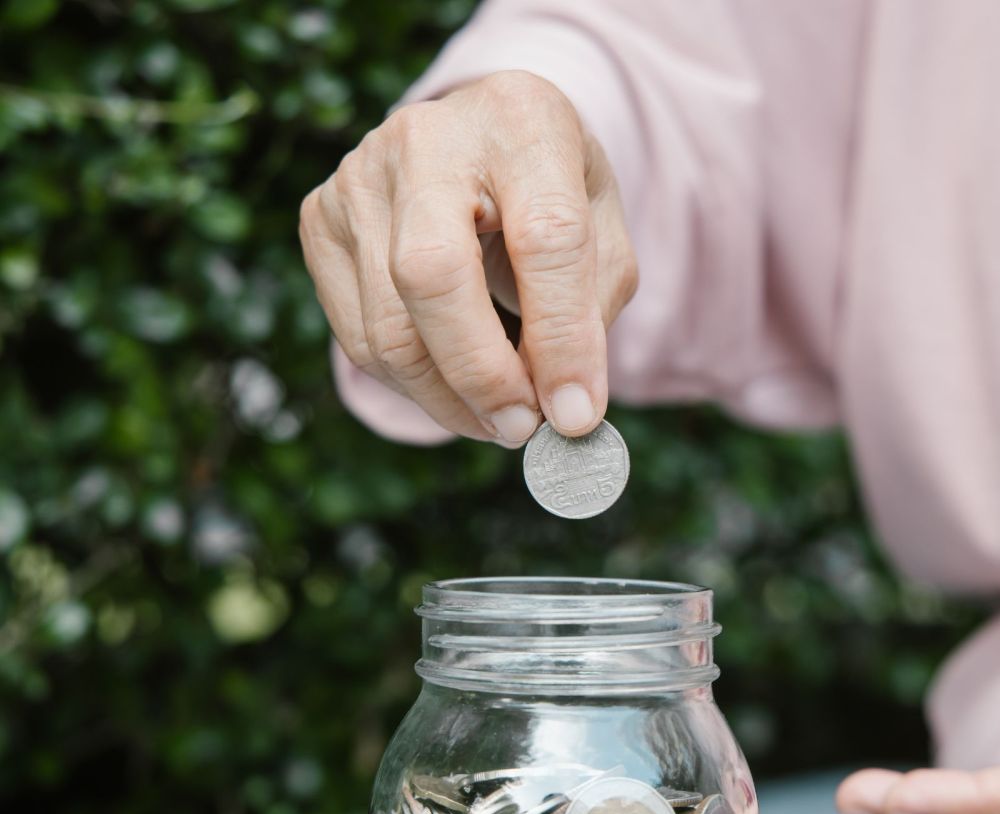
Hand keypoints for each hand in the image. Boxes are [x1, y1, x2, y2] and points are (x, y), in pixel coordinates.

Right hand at [299, 71, 636, 445]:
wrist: (483, 139)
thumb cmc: (552, 193)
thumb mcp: (603, 233)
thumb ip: (588, 314)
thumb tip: (560, 410)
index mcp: (522, 121)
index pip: (545, 237)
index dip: (562, 338)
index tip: (576, 415)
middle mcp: (426, 138)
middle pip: (432, 274)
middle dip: (482, 375)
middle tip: (522, 430)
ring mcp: (358, 177)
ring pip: (388, 326)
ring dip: (449, 398)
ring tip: (499, 419)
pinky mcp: (320, 220)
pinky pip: (358, 337)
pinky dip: (413, 386)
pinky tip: (456, 392)